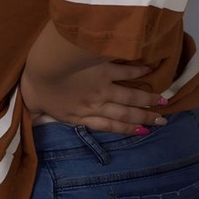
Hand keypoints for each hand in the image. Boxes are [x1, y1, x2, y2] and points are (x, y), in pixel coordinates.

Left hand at [20, 57, 168, 134]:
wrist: (45, 67)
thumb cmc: (35, 87)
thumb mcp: (35, 106)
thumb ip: (39, 113)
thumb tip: (34, 118)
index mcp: (79, 115)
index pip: (108, 125)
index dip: (127, 130)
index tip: (143, 131)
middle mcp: (96, 104)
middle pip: (125, 113)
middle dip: (145, 117)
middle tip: (163, 121)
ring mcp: (102, 86)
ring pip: (130, 95)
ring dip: (148, 99)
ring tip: (164, 102)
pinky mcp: (104, 68)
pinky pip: (125, 71)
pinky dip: (139, 70)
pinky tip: (151, 70)